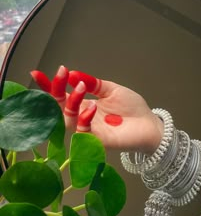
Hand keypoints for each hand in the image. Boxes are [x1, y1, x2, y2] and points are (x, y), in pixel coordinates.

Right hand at [31, 66, 162, 152]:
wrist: (150, 123)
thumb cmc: (131, 108)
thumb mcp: (111, 89)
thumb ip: (93, 83)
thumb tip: (73, 74)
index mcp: (83, 105)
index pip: (61, 96)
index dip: (49, 86)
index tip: (36, 73)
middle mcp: (81, 118)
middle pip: (59, 108)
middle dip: (55, 91)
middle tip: (61, 74)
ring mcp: (88, 130)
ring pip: (68, 120)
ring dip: (72, 102)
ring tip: (82, 87)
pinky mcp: (97, 142)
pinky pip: (83, 133)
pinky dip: (85, 119)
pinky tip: (91, 107)